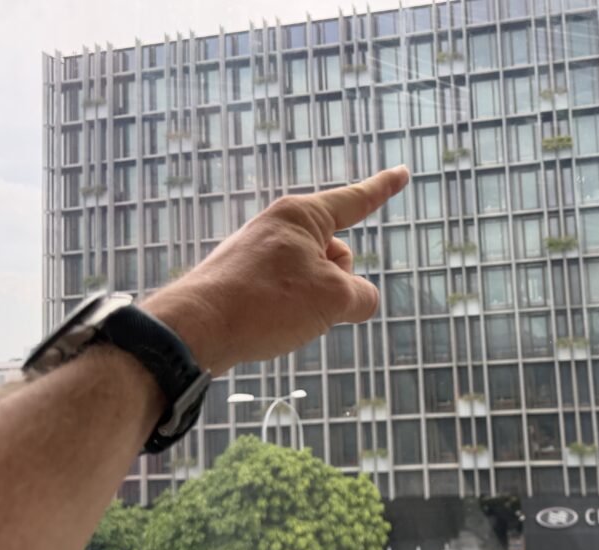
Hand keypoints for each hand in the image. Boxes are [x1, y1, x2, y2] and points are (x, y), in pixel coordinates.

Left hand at [143, 166, 409, 374]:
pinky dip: (289, 312)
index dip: (384, 188)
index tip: (402, 172)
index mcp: (302, 216)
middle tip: (307, 303)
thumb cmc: (266, 303)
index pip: (356, 200)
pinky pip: (287, 295)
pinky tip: (267, 326)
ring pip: (314, 280)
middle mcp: (279, 226)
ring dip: (315, 303)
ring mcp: (259, 252)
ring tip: (281, 318)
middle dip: (339, 283)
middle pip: (338, 255)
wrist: (195, 329)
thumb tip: (356, 300)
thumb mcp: (334, 300)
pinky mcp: (244, 279)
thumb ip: (362, 296)